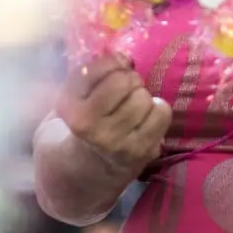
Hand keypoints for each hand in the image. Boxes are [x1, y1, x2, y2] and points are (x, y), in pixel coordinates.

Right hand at [56, 54, 171, 175]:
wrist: (81, 176)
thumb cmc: (77, 127)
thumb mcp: (70, 98)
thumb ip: (91, 74)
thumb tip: (125, 56)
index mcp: (71, 109)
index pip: (101, 68)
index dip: (112, 63)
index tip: (112, 71)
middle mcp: (92, 127)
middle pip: (125, 82)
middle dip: (127, 81)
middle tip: (121, 93)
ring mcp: (118, 142)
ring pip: (144, 97)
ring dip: (141, 97)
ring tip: (131, 108)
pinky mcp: (141, 152)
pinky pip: (162, 113)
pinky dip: (157, 111)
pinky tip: (145, 118)